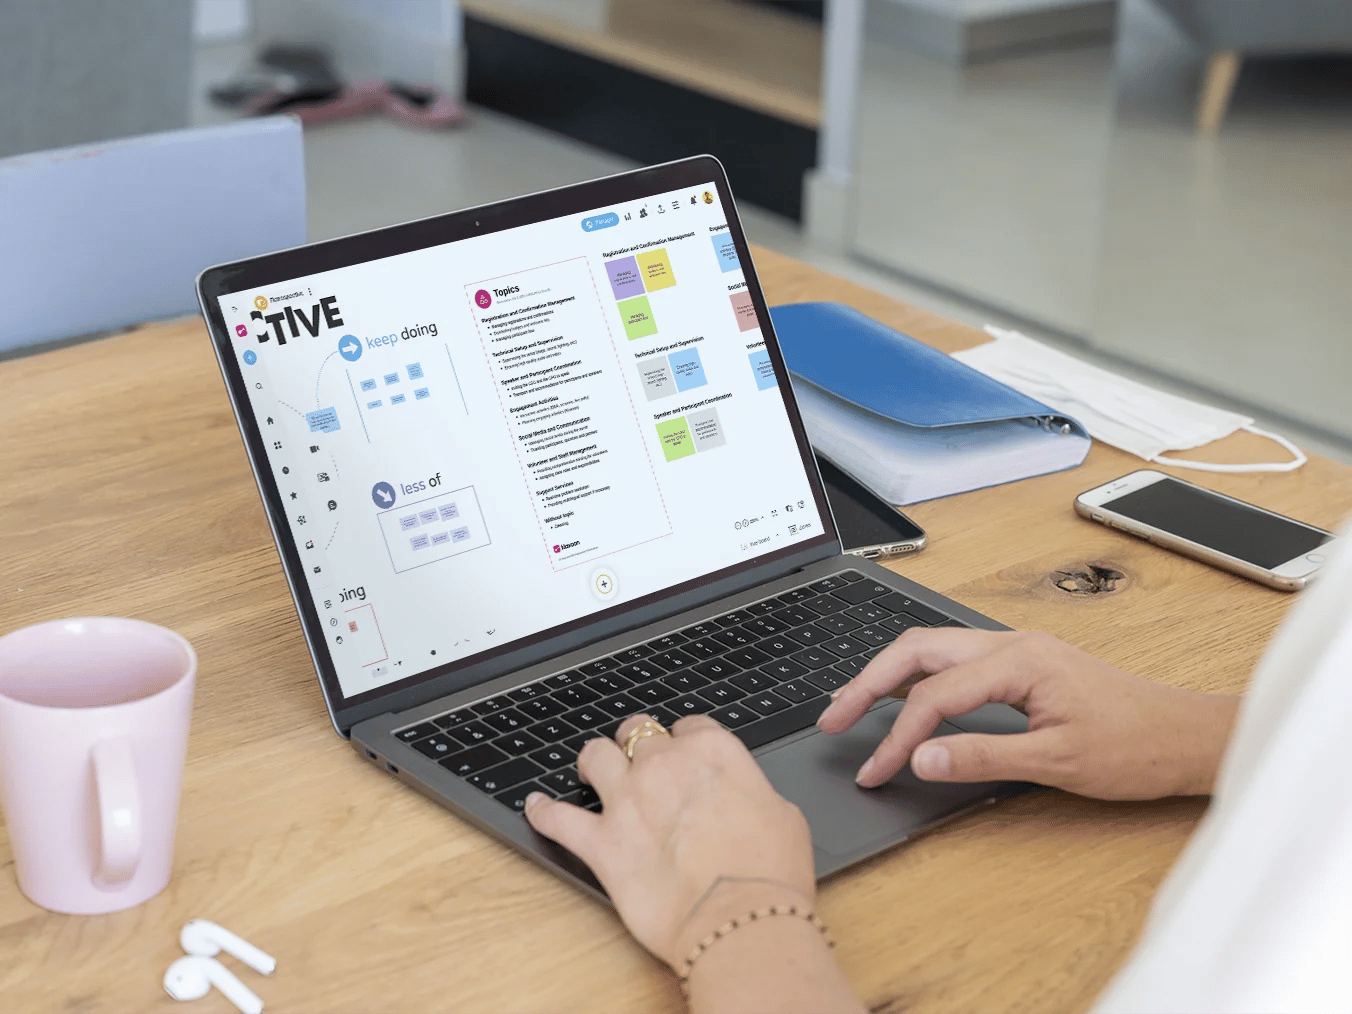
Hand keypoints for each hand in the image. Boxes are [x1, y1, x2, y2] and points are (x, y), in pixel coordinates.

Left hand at [523, 714, 816, 969]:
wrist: (740, 919)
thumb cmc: (770, 873)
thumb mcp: (784, 816)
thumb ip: (753, 793)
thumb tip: (746, 800)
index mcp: (713, 753)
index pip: (691, 726)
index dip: (686, 739)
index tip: (685, 751)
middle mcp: (665, 766)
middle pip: (638, 732)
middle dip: (637, 741)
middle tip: (638, 757)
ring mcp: (628, 801)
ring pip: (595, 756)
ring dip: (593, 760)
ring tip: (591, 769)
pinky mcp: (602, 843)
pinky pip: (559, 818)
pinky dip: (544, 811)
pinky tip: (537, 807)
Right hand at [816, 628, 1238, 799]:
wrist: (1185, 736)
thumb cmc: (1134, 747)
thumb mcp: (1056, 763)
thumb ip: (982, 757)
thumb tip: (920, 758)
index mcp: (1018, 661)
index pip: (933, 696)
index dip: (897, 736)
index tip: (875, 771)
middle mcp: (1011, 644)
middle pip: (916, 649)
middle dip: (867, 682)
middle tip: (833, 718)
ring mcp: (1016, 649)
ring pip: (931, 649)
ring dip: (887, 675)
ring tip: (852, 705)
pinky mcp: (1022, 663)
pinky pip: (953, 660)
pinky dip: (916, 677)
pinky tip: (902, 698)